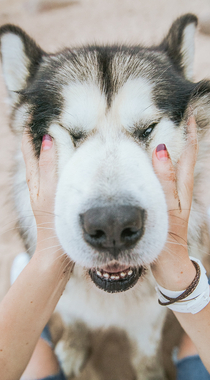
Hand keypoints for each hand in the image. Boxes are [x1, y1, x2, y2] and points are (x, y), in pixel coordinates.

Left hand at [21, 132, 72, 268]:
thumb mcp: (49, 192)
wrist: (55, 253)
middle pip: (35, 156)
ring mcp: (47, 192)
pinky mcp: (56, 198)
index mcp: (35, 180)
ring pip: (45, 165)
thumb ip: (48, 167)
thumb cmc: (52, 224)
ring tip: (53, 134)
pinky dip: (58, 162)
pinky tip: (67, 162)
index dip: (30, 133)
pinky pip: (55, 174)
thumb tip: (47, 139)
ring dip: (47, 149)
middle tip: (43, 120)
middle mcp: (39, 184)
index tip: (34, 115)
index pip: (30, 150)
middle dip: (37, 138)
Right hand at [151, 116, 197, 290]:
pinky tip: (152, 167)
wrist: (170, 264)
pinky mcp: (166, 205)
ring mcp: (174, 198)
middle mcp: (180, 190)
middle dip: (184, 139)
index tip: (190, 116)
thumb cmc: (169, 238)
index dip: (190, 135)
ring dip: (174, 152)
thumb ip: (164, 180)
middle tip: (179, 121)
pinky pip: (166, 180)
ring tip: (167, 136)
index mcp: (182, 187)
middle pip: (185, 159)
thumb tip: (162, 149)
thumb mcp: (167, 208)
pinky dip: (162, 167)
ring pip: (176, 169)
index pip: (188, 154)